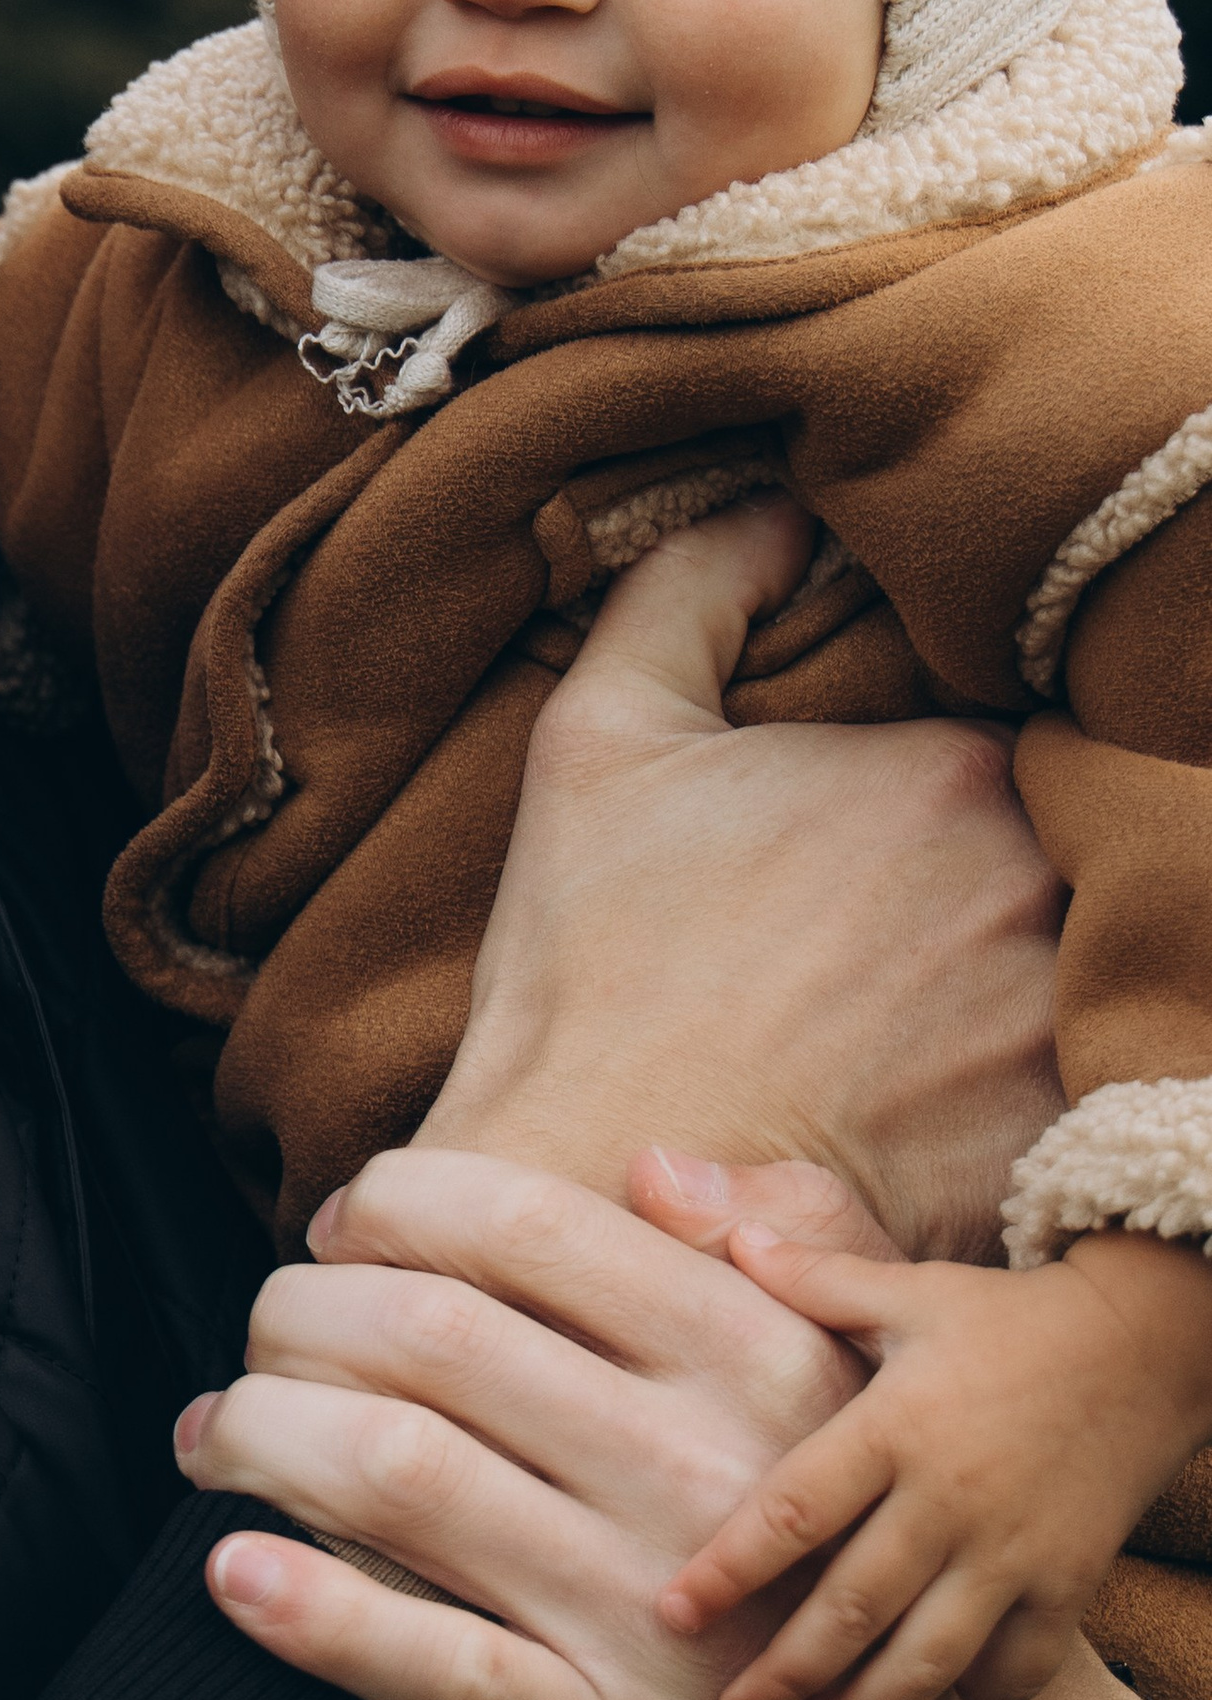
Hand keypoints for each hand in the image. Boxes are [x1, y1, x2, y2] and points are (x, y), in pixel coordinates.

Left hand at [176, 1146, 1196, 1699]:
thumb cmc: (851, 1566)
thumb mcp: (845, 1392)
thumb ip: (765, 1256)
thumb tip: (647, 1165)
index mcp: (745, 1357)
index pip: (521, 1225)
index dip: (392, 1206)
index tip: (332, 1233)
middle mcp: (692, 1470)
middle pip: (429, 1334)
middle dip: (294, 1317)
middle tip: (254, 1341)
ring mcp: (644, 1617)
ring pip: (397, 1474)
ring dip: (263, 1435)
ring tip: (214, 1437)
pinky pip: (431, 1667)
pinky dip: (313, 1613)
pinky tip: (229, 1569)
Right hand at [424, 499, 1065, 1258]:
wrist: (596, 1200)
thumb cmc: (590, 973)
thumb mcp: (596, 740)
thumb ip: (691, 586)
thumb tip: (774, 499)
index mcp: (956, 766)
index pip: (1036, 723)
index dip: (993, 757)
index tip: (920, 812)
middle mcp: (1047, 882)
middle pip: (1090, 838)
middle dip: (1033, 861)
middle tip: (927, 917)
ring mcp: (1072, 1021)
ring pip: (1108, 956)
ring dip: (1060, 964)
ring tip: (950, 1006)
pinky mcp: (1073, 1145)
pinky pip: (1110, 1085)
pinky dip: (1068, 1079)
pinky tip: (972, 1096)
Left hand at [661, 1221, 1211, 1699]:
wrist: (1149, 1343)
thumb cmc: (1007, 1317)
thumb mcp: (907, 1287)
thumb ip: (810, 1276)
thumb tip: (715, 1227)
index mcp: (895, 1425)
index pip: (794, 1511)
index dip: (729, 1570)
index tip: (673, 1614)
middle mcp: (951, 1499)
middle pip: (852, 1611)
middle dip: (785, 1674)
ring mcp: (1015, 1552)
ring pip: (929, 1661)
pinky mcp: (1070, 1587)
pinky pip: (1015, 1669)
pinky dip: (972, 1697)